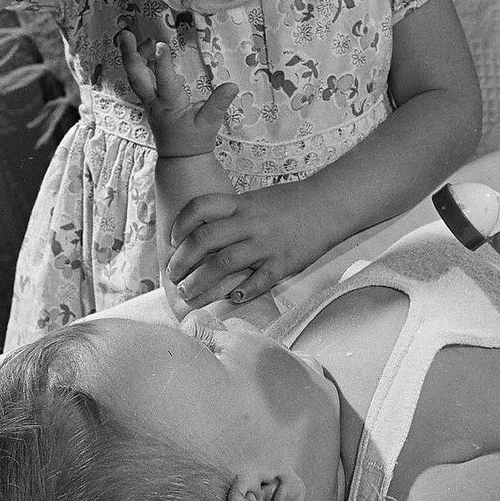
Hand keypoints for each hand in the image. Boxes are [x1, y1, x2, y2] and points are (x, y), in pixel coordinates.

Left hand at [117, 29, 235, 156]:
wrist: (179, 158)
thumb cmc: (194, 140)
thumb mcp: (210, 124)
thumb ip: (219, 104)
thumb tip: (232, 86)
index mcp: (169, 105)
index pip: (165, 82)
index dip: (162, 63)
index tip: (162, 44)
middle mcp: (154, 101)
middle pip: (136, 76)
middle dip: (129, 54)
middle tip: (125, 34)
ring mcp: (148, 101)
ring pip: (135, 75)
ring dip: (133, 55)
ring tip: (141, 38)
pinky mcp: (149, 101)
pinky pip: (139, 79)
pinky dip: (140, 63)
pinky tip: (147, 50)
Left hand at [167, 181, 334, 306]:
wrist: (327, 206)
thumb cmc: (287, 204)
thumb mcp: (254, 200)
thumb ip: (230, 214)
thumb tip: (198, 231)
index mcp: (241, 205)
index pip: (200, 207)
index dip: (181, 224)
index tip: (172, 240)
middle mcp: (250, 223)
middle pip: (205, 240)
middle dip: (183, 261)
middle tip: (174, 276)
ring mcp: (266, 244)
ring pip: (224, 264)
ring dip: (201, 283)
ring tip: (188, 295)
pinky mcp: (283, 263)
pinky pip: (259, 281)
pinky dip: (242, 292)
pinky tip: (232, 299)